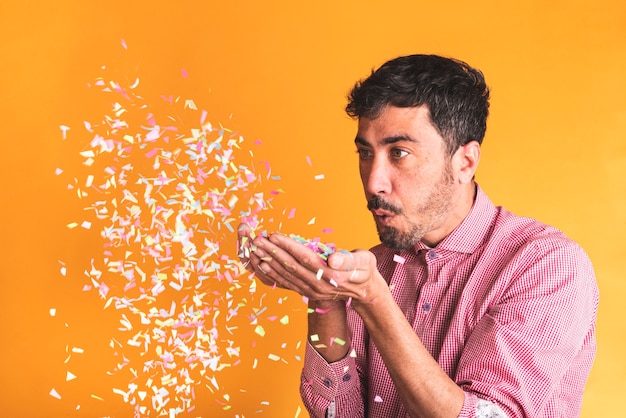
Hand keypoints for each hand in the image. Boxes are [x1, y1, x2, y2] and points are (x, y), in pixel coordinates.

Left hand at [239, 225, 385, 304]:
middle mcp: (318, 285)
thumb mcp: (364, 261)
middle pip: (291, 266)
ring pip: (286, 274)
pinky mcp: (306, 291)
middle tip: (256, 239)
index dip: (289, 246)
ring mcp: (311, 290)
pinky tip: (261, 265)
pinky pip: (286, 282)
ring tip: (254, 248)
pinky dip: (272, 273)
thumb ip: (349, 259)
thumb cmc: (365, 270)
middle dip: (272, 252)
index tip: (274, 235)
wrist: (364, 292)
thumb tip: (333, 259)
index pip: (306, 258)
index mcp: (332, 275)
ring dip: (268, 261)